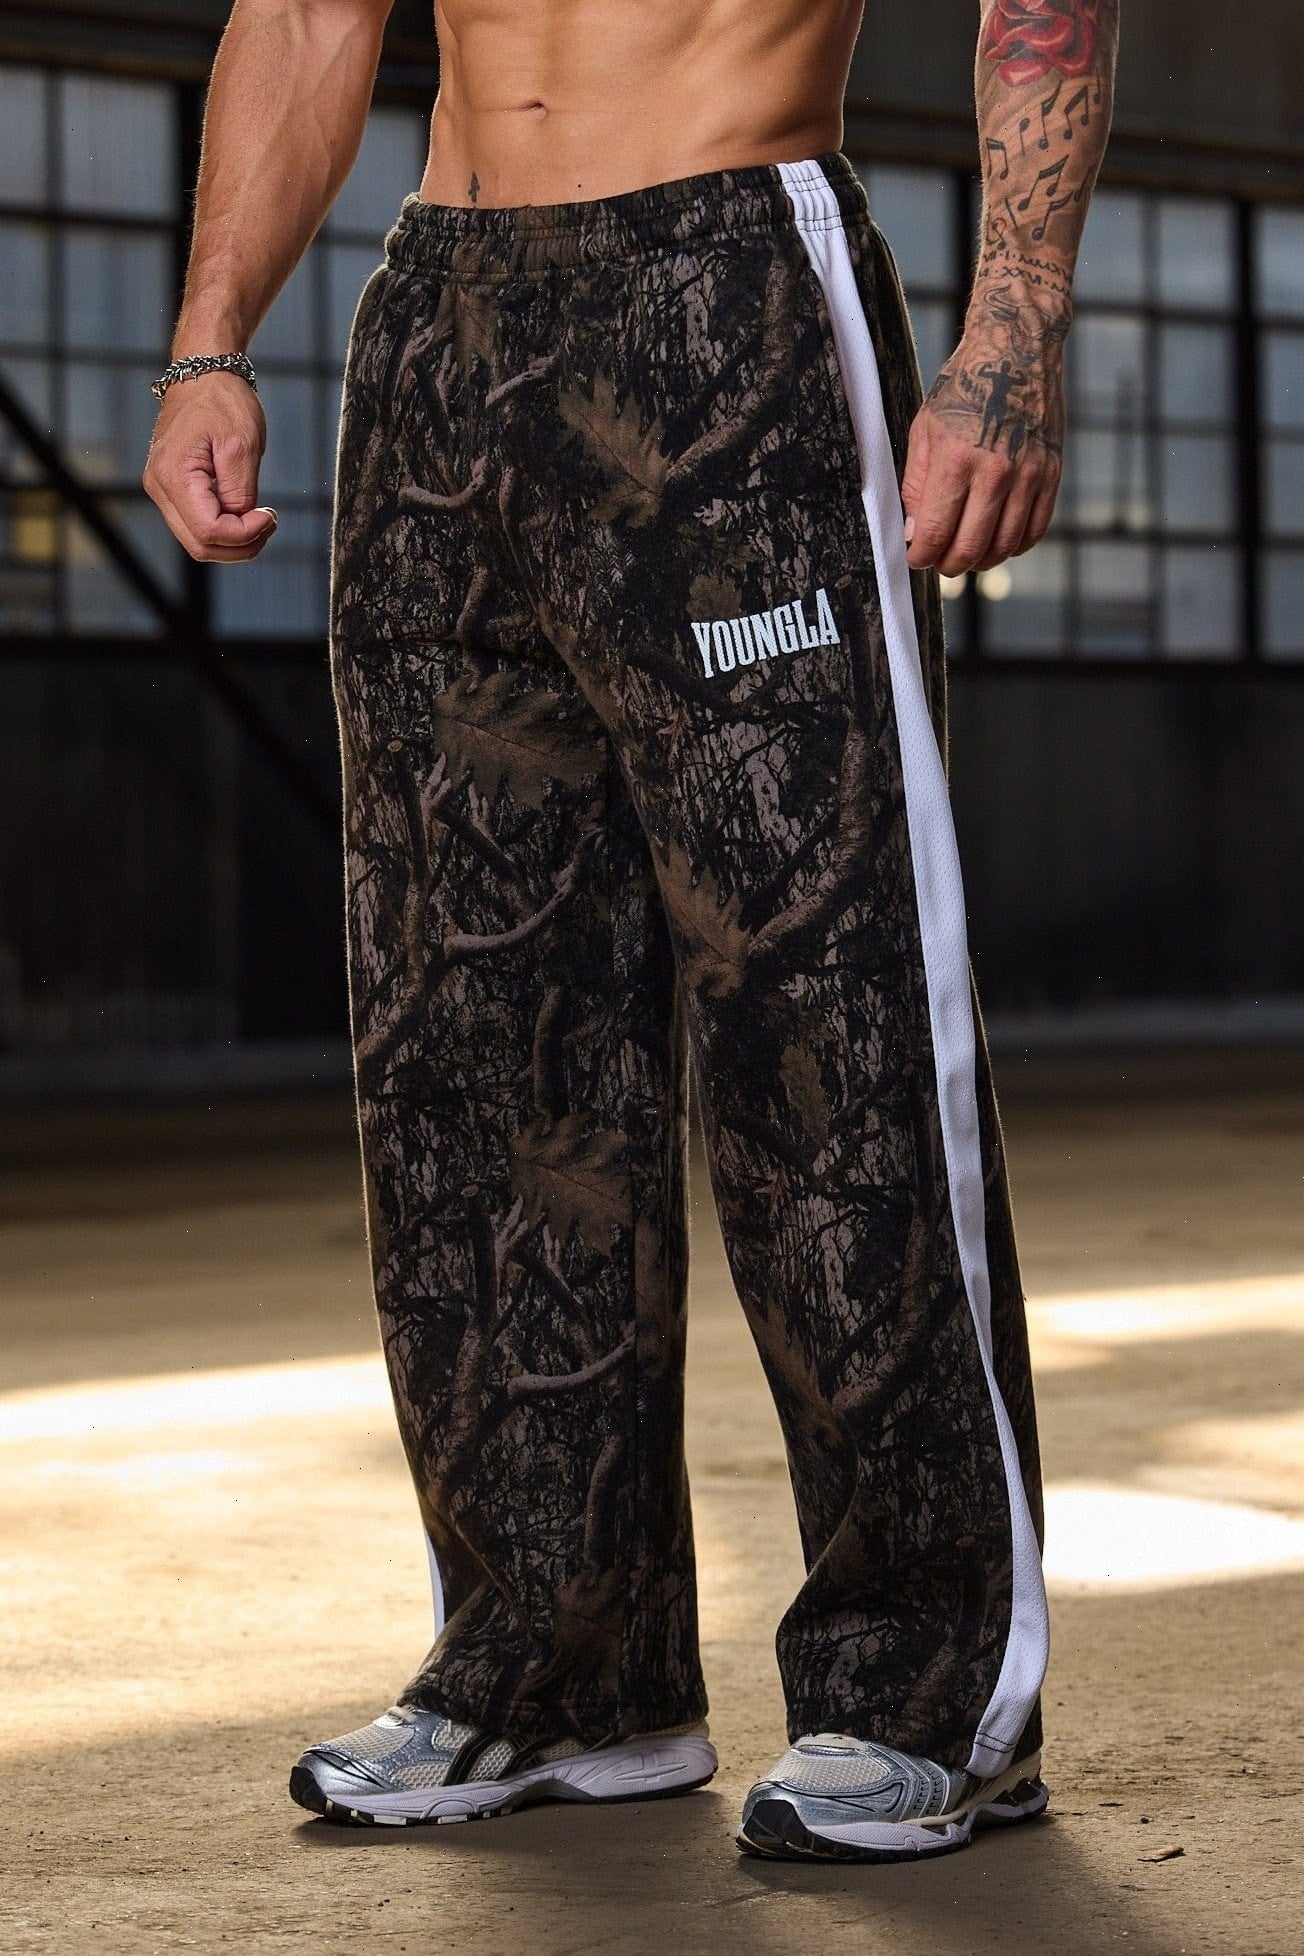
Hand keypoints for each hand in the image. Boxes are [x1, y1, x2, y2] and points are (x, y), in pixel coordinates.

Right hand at [142, 374, 276, 561]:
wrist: (204, 374)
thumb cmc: (222, 401)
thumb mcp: (242, 445)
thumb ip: (240, 492)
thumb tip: (242, 523)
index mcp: (173, 475)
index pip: (209, 532)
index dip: (245, 535)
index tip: (270, 516)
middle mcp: (159, 487)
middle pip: (200, 545)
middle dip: (241, 545)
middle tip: (270, 523)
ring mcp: (162, 490)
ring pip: (198, 541)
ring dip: (234, 540)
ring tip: (262, 519)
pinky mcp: (172, 489)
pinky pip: (197, 525)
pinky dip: (225, 529)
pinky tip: (245, 513)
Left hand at [901, 318, 1066, 576]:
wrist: (1017, 349)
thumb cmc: (965, 386)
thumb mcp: (924, 430)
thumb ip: (916, 485)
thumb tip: (916, 532)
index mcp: (957, 458)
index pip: (936, 531)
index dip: (922, 555)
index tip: (917, 556)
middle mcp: (996, 470)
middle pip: (970, 548)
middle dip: (948, 565)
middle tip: (939, 562)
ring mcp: (1029, 473)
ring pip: (1004, 546)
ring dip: (981, 561)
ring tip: (966, 553)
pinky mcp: (1051, 473)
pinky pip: (1035, 529)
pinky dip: (1014, 546)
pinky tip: (997, 540)